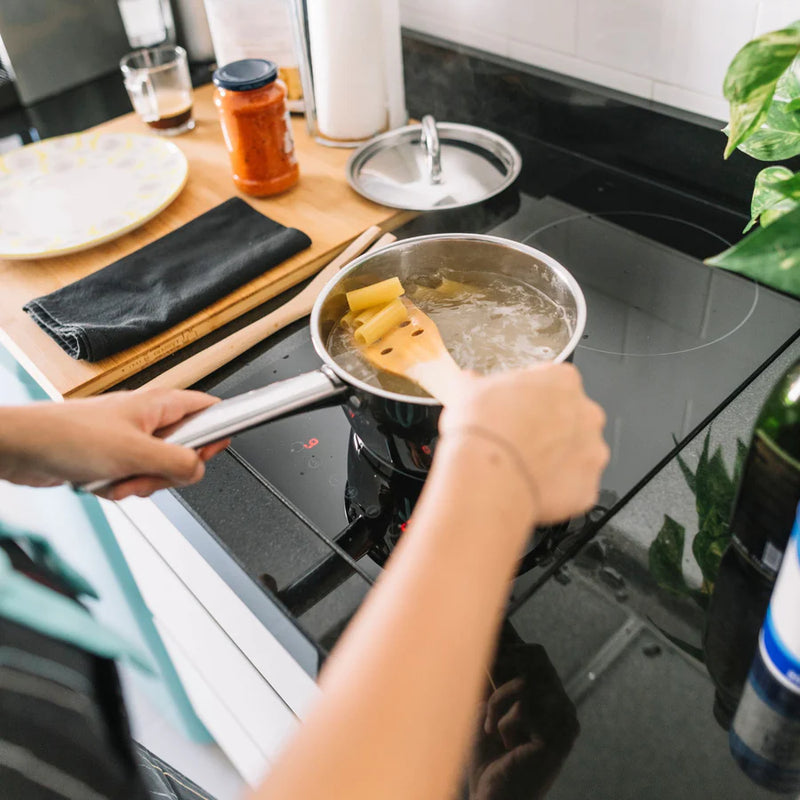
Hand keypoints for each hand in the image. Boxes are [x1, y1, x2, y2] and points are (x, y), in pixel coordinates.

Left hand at [0, 388, 229, 499]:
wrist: (22, 448)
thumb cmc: (68, 436)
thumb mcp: (136, 453)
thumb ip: (178, 462)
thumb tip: (200, 469)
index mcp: (160, 404)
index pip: (208, 410)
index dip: (215, 433)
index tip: (209, 454)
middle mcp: (147, 419)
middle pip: (185, 450)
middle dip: (167, 473)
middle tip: (149, 472)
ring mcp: (130, 438)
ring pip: (159, 469)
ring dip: (141, 483)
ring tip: (118, 478)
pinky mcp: (113, 456)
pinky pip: (134, 478)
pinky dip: (122, 486)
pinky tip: (104, 483)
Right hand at [438, 364, 608, 524]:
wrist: (488, 475)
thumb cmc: (485, 430)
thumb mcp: (467, 389)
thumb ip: (475, 382)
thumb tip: (468, 383)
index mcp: (563, 381)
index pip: (552, 382)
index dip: (528, 397)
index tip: (512, 408)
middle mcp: (586, 414)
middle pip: (570, 418)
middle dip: (547, 428)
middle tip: (515, 438)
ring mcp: (591, 452)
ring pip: (575, 454)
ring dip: (554, 459)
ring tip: (520, 465)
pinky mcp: (587, 488)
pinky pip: (572, 487)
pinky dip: (554, 489)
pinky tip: (528, 485)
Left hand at [467, 643, 578, 799]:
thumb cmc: (486, 760)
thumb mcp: (486, 707)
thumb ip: (492, 674)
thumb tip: (486, 630)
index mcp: (547, 698)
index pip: (534, 653)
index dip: (511, 640)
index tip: (493, 628)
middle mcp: (561, 706)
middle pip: (535, 654)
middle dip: (503, 663)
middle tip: (488, 689)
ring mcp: (565, 720)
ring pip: (525, 678)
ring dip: (498, 703)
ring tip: (494, 730)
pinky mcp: (559, 736)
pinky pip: (525, 703)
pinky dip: (502, 721)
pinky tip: (506, 745)